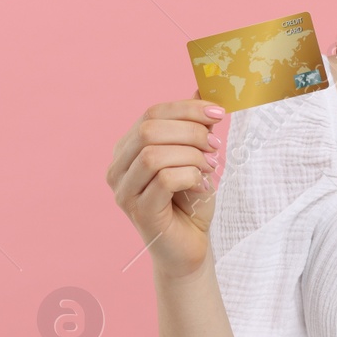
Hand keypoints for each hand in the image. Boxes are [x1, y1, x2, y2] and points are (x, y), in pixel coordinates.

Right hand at [107, 94, 224, 279]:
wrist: (190, 247)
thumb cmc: (190, 201)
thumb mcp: (194, 156)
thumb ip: (192, 126)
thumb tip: (201, 90)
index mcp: (127, 149)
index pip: (151, 113)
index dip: (187, 109)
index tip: (218, 113)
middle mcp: (118, 168)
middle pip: (148, 130)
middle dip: (190, 131)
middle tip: (215, 146)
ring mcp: (124, 192)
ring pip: (153, 154)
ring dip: (191, 156)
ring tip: (210, 167)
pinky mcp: (140, 212)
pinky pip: (164, 180)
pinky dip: (190, 176)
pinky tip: (202, 186)